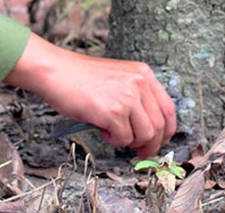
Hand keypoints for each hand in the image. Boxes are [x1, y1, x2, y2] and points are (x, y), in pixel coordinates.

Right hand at [4, 32, 175, 157]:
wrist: (56, 72)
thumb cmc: (80, 78)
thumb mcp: (117, 79)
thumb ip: (136, 96)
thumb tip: (150, 129)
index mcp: (143, 73)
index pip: (168, 108)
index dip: (166, 130)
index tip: (159, 141)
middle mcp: (139, 83)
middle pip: (159, 126)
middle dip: (150, 144)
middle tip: (139, 152)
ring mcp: (127, 97)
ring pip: (145, 135)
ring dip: (129, 141)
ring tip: (112, 132)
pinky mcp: (113, 112)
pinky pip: (123, 139)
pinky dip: (113, 140)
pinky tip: (102, 129)